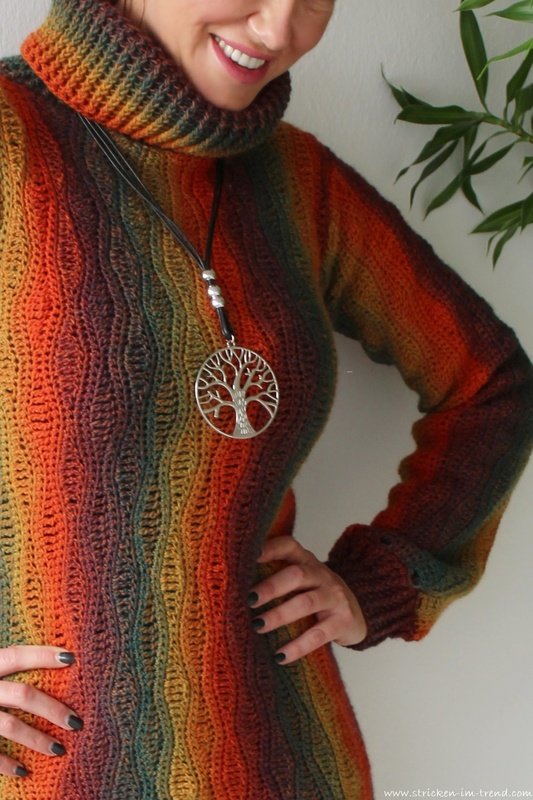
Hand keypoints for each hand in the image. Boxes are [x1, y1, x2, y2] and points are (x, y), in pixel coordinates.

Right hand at [0, 645, 82, 778]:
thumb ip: (6, 666)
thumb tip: (54, 662)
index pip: (17, 656)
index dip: (43, 655)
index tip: (72, 658)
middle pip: (22, 695)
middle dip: (52, 708)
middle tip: (76, 722)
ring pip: (10, 726)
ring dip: (37, 740)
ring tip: (59, 749)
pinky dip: (7, 765)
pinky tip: (25, 771)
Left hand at [248, 535, 366, 664]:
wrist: (356, 612)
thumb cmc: (315, 594)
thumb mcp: (301, 579)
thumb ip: (276, 574)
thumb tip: (231, 583)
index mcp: (306, 560)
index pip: (288, 546)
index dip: (268, 549)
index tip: (247, 558)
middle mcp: (321, 574)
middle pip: (297, 575)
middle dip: (271, 587)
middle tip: (249, 600)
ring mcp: (334, 597)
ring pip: (306, 603)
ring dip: (279, 615)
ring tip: (258, 626)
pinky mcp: (342, 621)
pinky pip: (318, 635)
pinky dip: (297, 646)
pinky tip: (280, 656)